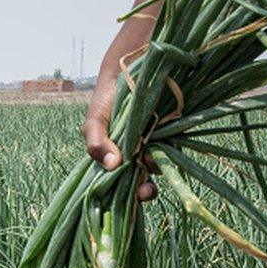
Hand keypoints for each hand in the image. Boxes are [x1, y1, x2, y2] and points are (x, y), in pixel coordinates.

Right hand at [83, 73, 158, 201]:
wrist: (127, 71)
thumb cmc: (106, 99)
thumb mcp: (95, 121)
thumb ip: (96, 142)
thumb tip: (110, 165)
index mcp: (114, 160)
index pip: (119, 186)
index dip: (127, 195)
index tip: (134, 195)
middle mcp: (134, 157)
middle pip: (141, 183)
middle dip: (145, 191)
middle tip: (147, 190)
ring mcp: (152, 147)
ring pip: (156, 167)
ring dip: (154, 165)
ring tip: (147, 148)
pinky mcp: (169, 135)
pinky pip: (171, 150)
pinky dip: (168, 150)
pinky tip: (161, 140)